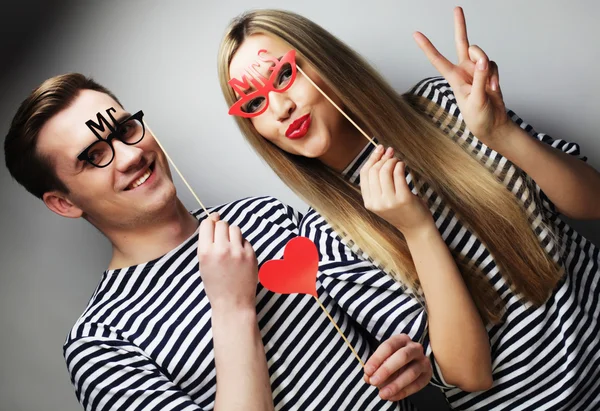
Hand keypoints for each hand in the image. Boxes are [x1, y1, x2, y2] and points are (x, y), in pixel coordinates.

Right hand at [197, 213, 257, 310]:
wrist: (233, 303)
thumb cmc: (216, 286)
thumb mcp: (203, 264)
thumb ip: (207, 243)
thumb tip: (214, 219)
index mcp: (206, 252)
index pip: (208, 224)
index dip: (211, 222)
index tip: (213, 223)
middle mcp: (221, 249)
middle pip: (222, 224)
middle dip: (221, 229)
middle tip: (222, 240)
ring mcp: (238, 252)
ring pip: (235, 229)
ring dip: (232, 235)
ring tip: (231, 247)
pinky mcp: (251, 255)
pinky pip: (245, 240)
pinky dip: (242, 245)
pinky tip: (239, 257)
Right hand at [360, 145, 432, 236]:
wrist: (416, 228)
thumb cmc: (402, 210)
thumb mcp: (384, 200)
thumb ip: (378, 183)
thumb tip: (380, 154)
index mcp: (369, 202)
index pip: (364, 174)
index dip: (372, 159)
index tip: (380, 149)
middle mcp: (376, 202)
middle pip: (374, 171)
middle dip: (383, 158)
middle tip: (392, 152)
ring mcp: (389, 201)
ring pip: (385, 171)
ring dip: (393, 161)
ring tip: (398, 161)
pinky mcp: (403, 198)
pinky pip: (398, 174)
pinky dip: (400, 165)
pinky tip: (403, 165)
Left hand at [364, 334, 431, 400]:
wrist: (410, 363)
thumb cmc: (392, 359)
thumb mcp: (382, 359)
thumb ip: (374, 367)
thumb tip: (368, 377)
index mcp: (401, 339)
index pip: (388, 346)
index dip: (377, 359)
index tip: (367, 371)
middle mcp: (415, 348)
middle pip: (402, 356)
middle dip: (386, 370)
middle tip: (373, 382)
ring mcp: (423, 361)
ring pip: (412, 372)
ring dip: (395, 385)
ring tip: (382, 394)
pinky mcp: (427, 374)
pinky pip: (417, 385)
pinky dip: (403, 392)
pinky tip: (392, 397)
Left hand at [414, 6, 510, 143]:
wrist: (493, 125)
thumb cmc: (478, 117)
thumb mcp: (476, 99)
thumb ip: (480, 78)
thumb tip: (483, 59)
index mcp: (454, 78)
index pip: (438, 60)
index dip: (427, 47)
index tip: (416, 34)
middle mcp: (464, 70)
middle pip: (462, 43)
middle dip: (460, 25)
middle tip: (456, 8)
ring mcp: (476, 70)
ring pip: (482, 54)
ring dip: (486, 66)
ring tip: (488, 86)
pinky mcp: (488, 72)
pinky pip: (493, 64)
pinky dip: (495, 75)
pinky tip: (493, 88)